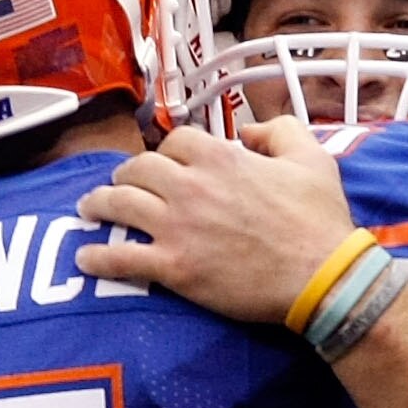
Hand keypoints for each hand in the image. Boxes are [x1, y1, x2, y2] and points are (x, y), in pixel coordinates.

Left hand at [75, 119, 354, 322]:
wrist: (321, 277)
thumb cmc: (320, 219)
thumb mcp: (312, 156)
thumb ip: (279, 130)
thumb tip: (249, 132)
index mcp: (220, 157)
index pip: (175, 142)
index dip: (168, 152)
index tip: (167, 164)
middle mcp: (190, 186)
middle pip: (138, 168)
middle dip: (125, 174)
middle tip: (120, 185)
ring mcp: (177, 227)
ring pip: (119, 204)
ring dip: (99, 204)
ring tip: (89, 209)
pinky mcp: (173, 267)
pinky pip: (121, 258)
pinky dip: (98, 256)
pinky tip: (85, 257)